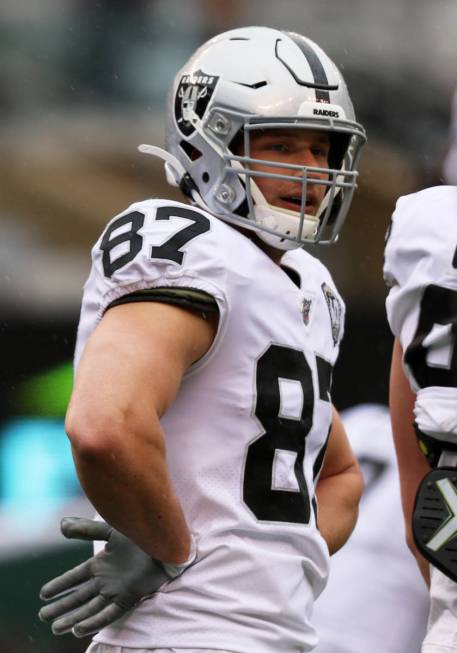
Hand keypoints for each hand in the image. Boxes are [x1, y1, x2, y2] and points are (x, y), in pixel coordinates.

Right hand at [39, 517, 194, 637]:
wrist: (166, 540)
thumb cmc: (142, 532)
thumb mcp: (110, 529)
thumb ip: (86, 529)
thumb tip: (60, 525)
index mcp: (102, 563)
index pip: (75, 577)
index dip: (60, 585)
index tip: (43, 594)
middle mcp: (107, 579)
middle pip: (79, 596)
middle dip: (62, 607)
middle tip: (43, 616)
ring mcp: (117, 589)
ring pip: (90, 608)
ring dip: (73, 618)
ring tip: (56, 627)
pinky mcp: (129, 597)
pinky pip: (109, 613)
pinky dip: (94, 621)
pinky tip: (80, 628)